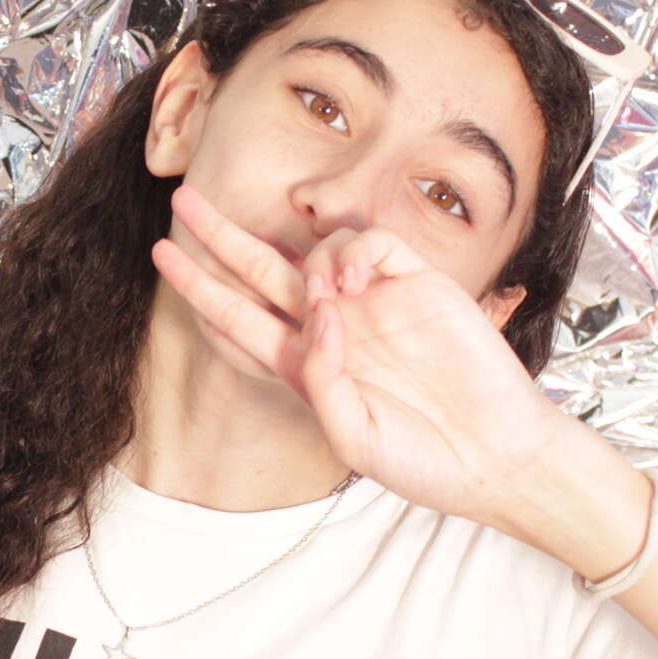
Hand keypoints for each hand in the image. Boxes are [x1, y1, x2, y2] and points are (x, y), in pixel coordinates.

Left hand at [149, 182, 578, 529]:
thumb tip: (315, 314)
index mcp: (306, 367)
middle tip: (183, 199)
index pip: (239, 318)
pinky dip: (353, 253)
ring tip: (327, 297)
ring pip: (315, 255)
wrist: (494, 454)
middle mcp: (333, 329)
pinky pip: (371, 246)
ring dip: (306, 264)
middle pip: (261, 271)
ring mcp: (373, 303)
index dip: (200, 288)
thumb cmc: (421, 458)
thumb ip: (318, 378)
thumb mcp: (350, 435)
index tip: (163, 257)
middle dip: (220, 236)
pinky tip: (352, 281)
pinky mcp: (416, 284)